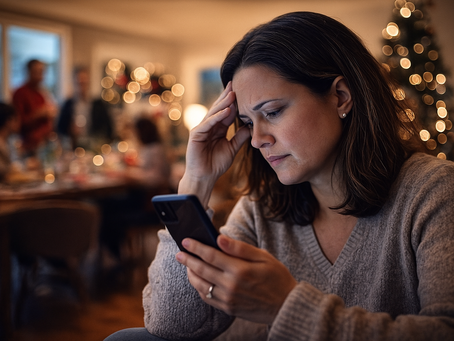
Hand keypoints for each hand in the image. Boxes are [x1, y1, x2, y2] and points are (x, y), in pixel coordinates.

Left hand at [176, 235, 297, 324]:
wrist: (286, 306)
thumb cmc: (277, 277)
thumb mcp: (263, 257)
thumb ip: (240, 248)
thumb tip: (220, 238)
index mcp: (240, 270)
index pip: (211, 255)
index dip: (196, 247)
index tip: (186, 240)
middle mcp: (231, 285)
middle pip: (202, 269)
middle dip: (188, 259)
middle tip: (179, 253)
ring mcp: (228, 299)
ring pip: (201, 285)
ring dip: (191, 274)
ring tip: (186, 265)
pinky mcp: (228, 308)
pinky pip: (207, 298)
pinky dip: (199, 288)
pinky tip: (198, 280)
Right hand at [179, 82, 249, 206]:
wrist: (205, 177)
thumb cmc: (216, 164)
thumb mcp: (232, 148)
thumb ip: (240, 137)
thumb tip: (250, 126)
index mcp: (217, 129)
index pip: (226, 112)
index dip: (233, 102)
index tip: (242, 91)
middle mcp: (208, 126)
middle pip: (219, 109)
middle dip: (227, 97)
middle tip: (235, 83)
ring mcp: (201, 129)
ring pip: (214, 113)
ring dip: (223, 103)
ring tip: (233, 93)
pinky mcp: (196, 134)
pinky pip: (208, 123)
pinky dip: (217, 117)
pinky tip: (227, 110)